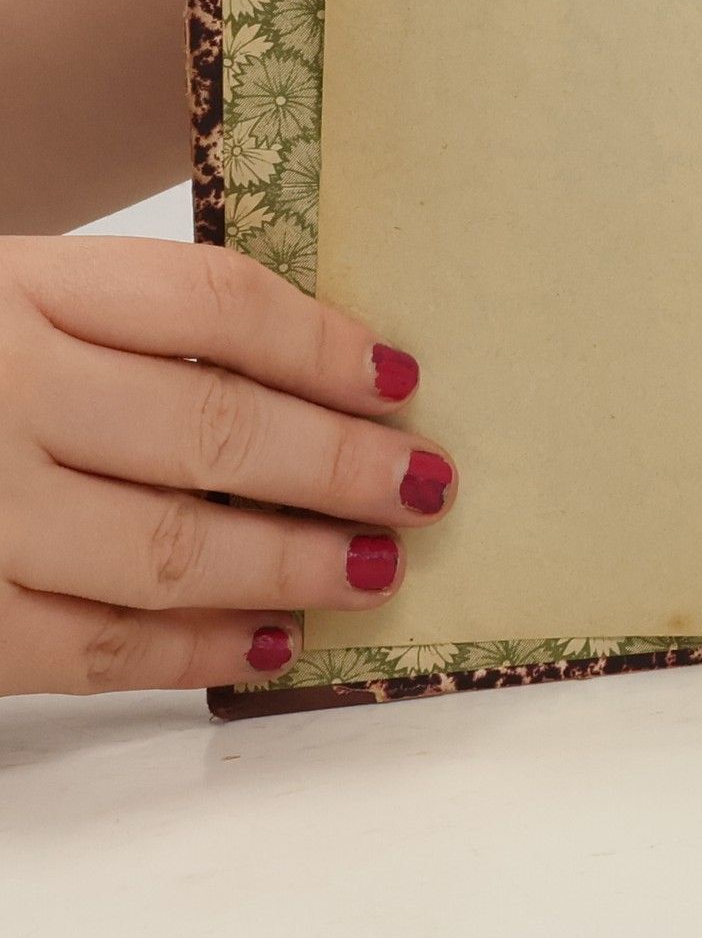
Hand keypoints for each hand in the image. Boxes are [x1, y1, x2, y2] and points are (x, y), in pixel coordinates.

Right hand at [0, 237, 455, 695]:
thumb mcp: (25, 294)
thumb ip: (146, 325)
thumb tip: (340, 379)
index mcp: (23, 286)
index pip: (210, 303)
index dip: (323, 343)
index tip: (403, 379)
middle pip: (206, 429)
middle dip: (337, 467)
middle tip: (426, 486)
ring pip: (161, 551)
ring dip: (289, 568)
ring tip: (375, 570)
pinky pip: (86, 648)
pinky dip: (194, 651)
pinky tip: (273, 643)